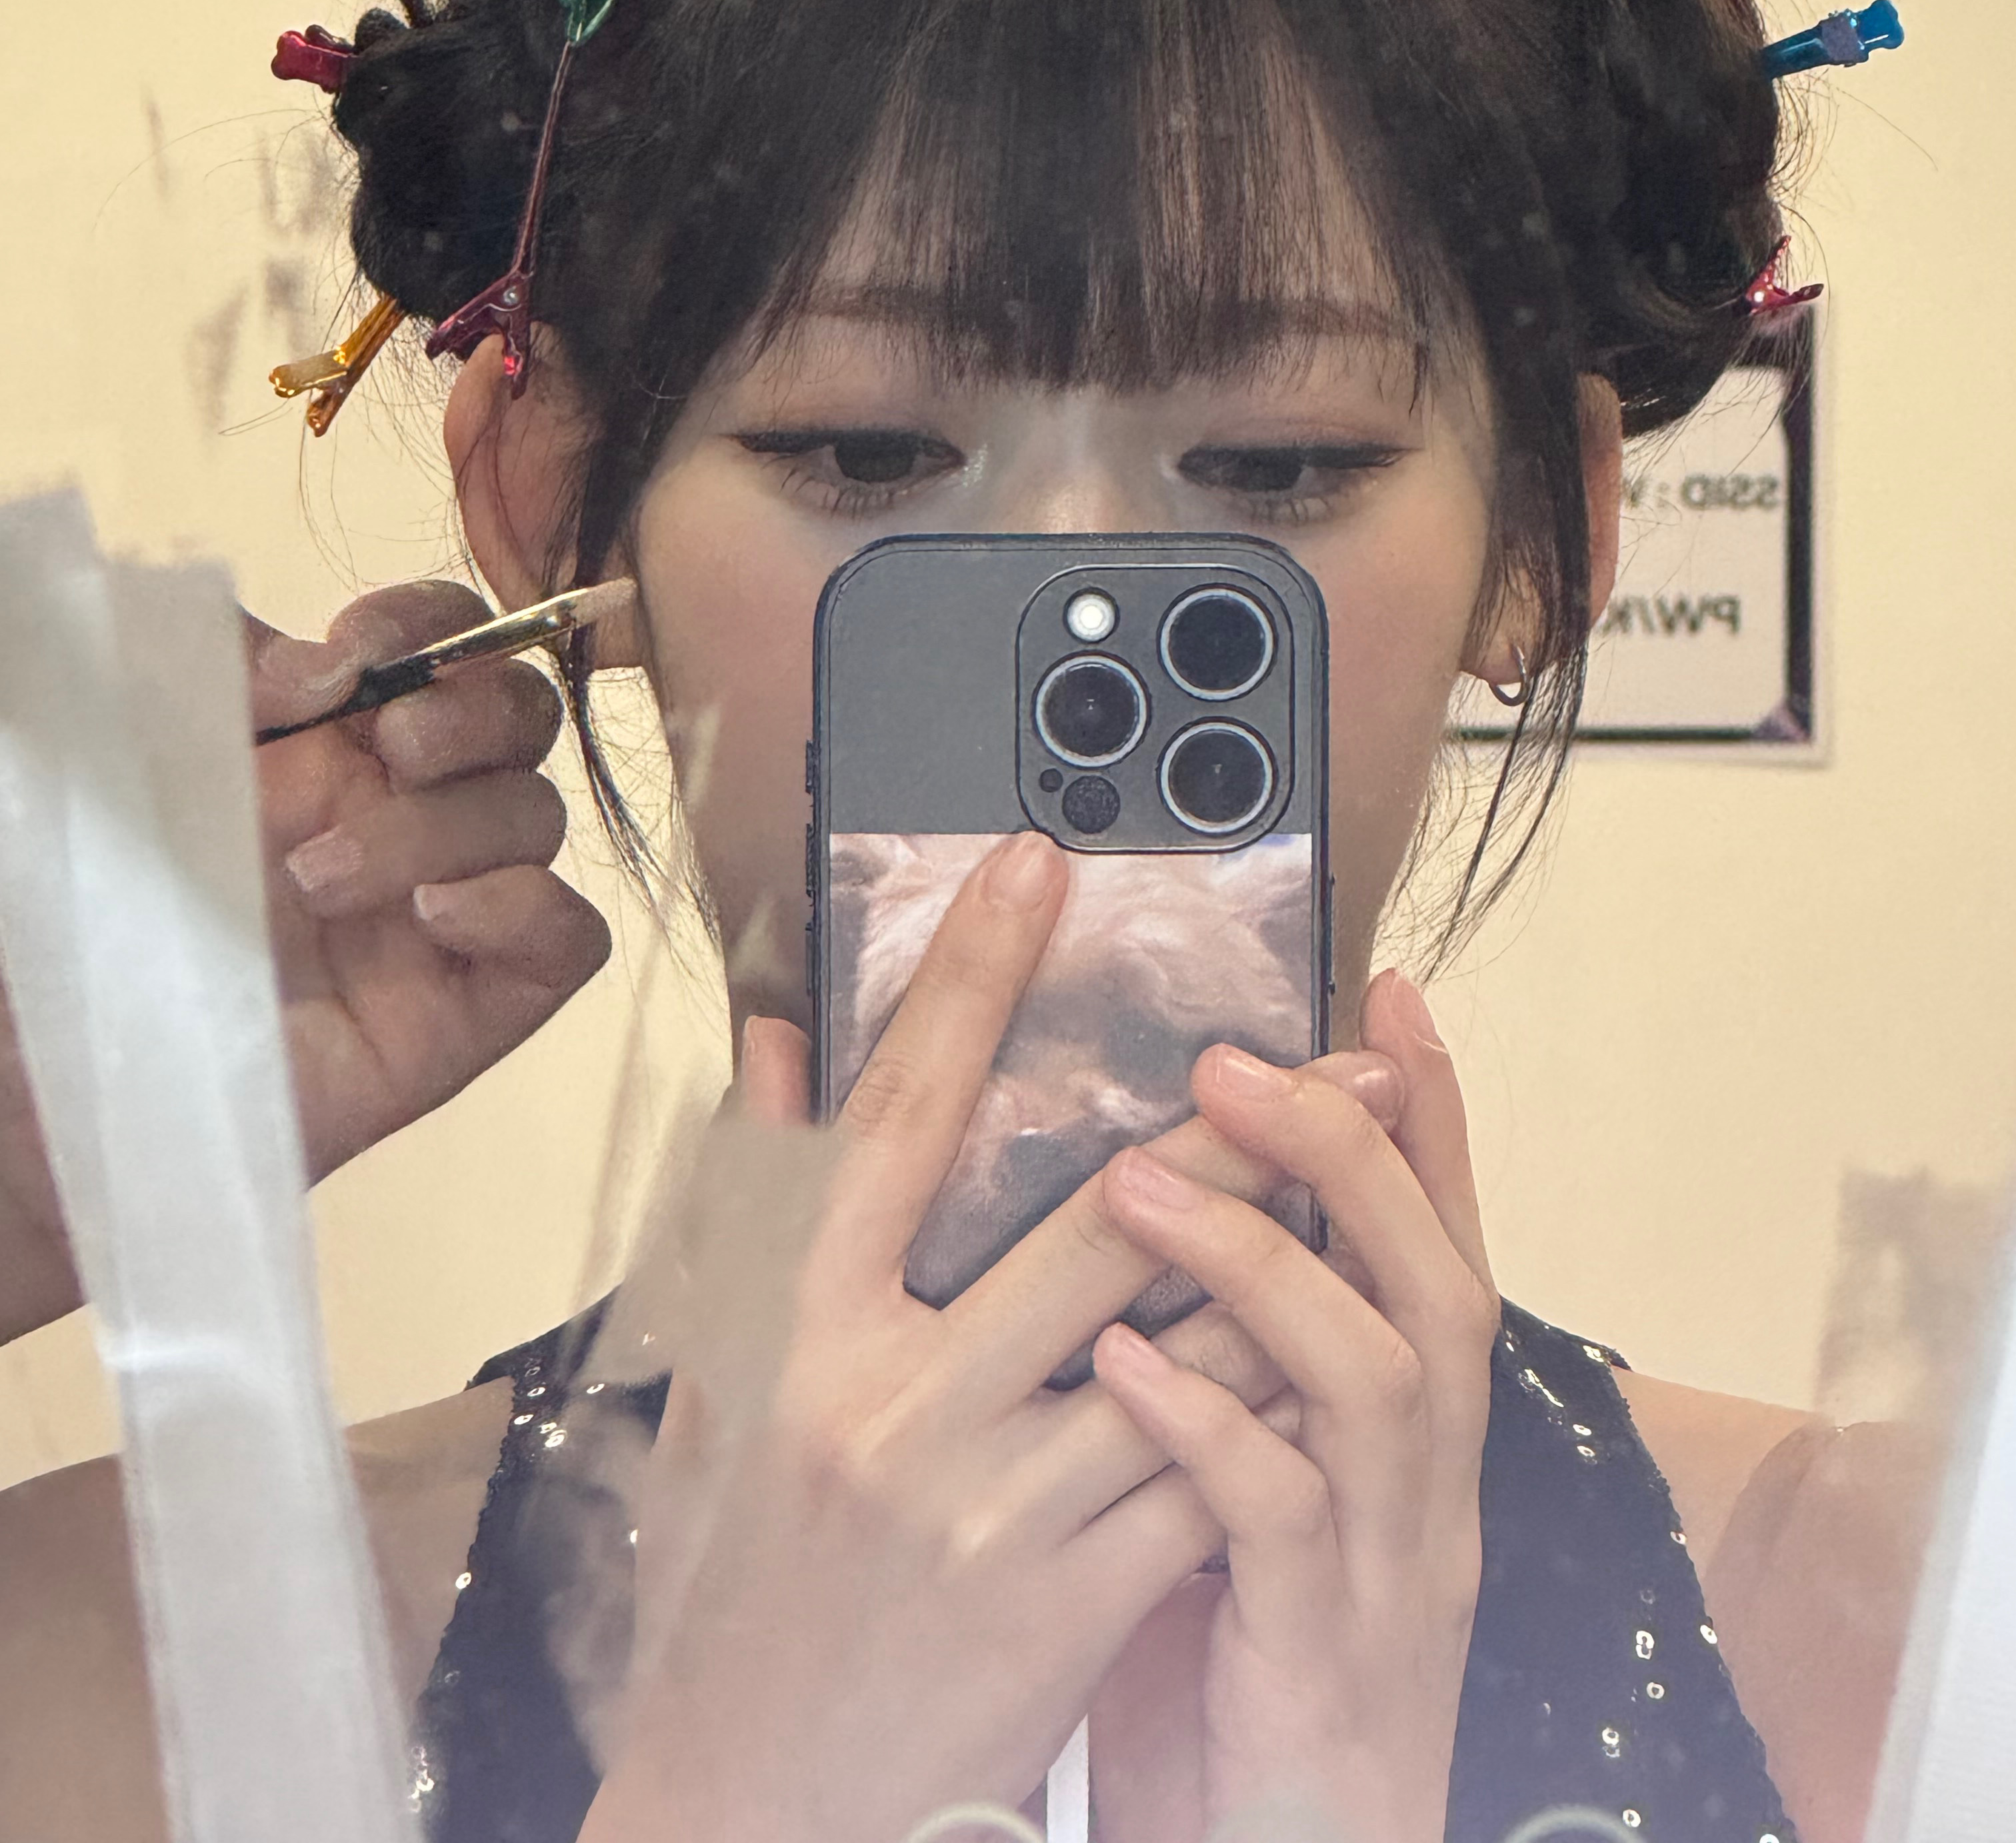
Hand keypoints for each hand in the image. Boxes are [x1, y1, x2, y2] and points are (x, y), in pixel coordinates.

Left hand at [0, 580, 607, 1344]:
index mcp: (329, 740)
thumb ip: (218, 673)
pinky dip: (525, 905)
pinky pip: (568, 940)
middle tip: (390, 747)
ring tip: (322, 880)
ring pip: (535, 818)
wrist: (45, 1091)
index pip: (443, 640)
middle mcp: (396, 814)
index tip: (358, 650)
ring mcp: (435, 913)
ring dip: (447, 823)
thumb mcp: (130, 756)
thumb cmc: (77, 919)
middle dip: (472, 710)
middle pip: (521, 718)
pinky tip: (434, 916)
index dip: (430, 625)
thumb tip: (326, 665)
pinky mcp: (459, 1013)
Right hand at [589, 834, 1387, 1842]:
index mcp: (804, 1336)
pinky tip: (1341, 1344)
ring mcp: (995, 1510)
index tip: (1039, 871)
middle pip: (1093, 1225)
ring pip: (1184, 1348)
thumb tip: (776, 1042)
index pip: (897, 1118)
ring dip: (1295, 1259)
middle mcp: (900, 1407)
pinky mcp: (1072, 1606)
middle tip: (1339, 1060)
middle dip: (1234, 1133)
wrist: (748, 1810)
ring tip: (1382, 1184)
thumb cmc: (734, 1590)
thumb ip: (755, 1204)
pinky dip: (1275, 1400)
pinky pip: (1206, 1473)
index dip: (970, 978)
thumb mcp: (720, 1389)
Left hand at [1091, 970, 1496, 1842]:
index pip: (1437, 1237)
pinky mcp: (1318, 1657)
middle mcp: (1423, 1486)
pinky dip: (1209, 1426)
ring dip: (1265, 1267)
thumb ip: (1218, 1353)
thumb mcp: (1240, 1479)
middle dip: (1348, 1154)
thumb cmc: (1235, 1657)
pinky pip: (1278, 1523)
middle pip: (1434, 1284)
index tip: (1382, 989)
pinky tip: (1125, 1360)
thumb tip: (1128, 1203)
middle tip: (1235, 1058)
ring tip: (1141, 1178)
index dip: (1428, 1113)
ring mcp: (1384, 1570)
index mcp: (1406, 1433)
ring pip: (1378, 1384)